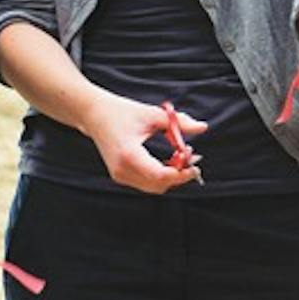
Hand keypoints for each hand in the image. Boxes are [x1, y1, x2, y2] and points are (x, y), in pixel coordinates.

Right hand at [80, 93, 207, 193]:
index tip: (195, 164)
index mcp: (129, 154)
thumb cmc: (123, 112)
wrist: (95, 116)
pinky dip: (161, 175)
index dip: (181, 174)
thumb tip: (203, 127)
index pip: (159, 175)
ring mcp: (119, 175)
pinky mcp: (120, 175)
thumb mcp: (154, 114)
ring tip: (182, 155)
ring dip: (171, 176)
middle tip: (193, 157)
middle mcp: (122, 170)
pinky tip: (170, 159)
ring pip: (153, 187)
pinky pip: (146, 183)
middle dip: (179, 175)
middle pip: (158, 185)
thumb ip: (179, 122)